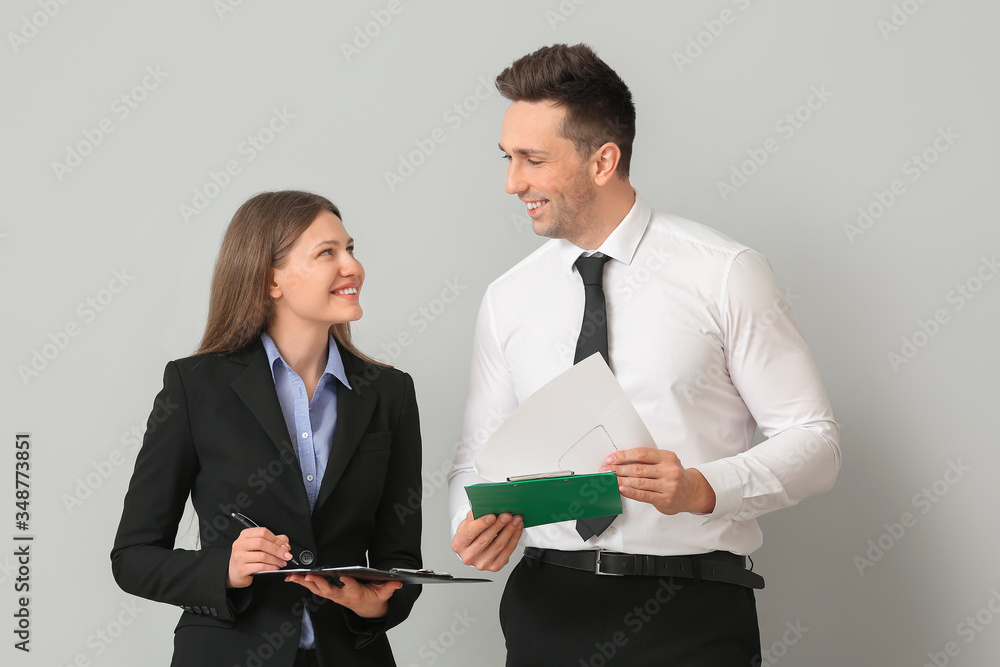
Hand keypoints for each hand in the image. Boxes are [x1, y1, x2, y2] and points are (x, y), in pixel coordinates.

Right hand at [226, 527, 291, 587]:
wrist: (234, 572)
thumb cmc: (248, 557)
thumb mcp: (258, 546)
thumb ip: (274, 541)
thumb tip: (285, 544)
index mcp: (245, 535)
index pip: (263, 532)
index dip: (276, 539)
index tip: (285, 546)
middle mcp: (240, 544)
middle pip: (262, 543)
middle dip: (278, 550)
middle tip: (286, 555)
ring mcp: (239, 557)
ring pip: (262, 556)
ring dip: (276, 560)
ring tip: (282, 563)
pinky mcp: (241, 569)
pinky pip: (260, 567)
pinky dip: (271, 567)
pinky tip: (275, 568)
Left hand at [285, 574, 401, 618]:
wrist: (367, 609)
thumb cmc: (373, 598)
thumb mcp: (384, 594)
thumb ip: (390, 588)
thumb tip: (398, 582)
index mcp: (355, 594)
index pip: (351, 587)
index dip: (347, 581)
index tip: (343, 575)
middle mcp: (342, 596)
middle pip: (328, 589)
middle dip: (318, 582)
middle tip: (308, 576)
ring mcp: (333, 595)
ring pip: (317, 589)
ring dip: (304, 582)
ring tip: (293, 576)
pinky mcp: (328, 593)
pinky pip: (314, 588)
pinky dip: (303, 583)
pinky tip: (294, 577)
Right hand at [451, 511, 522, 571]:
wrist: (474, 547)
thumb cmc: (470, 533)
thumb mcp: (467, 523)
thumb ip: (474, 516)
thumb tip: (486, 508)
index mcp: (459, 544)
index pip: (470, 533)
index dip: (481, 524)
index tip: (492, 515)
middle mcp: (469, 556)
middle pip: (486, 540)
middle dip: (499, 525)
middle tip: (507, 515)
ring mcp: (482, 564)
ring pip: (499, 546)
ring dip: (510, 531)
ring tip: (515, 520)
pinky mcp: (495, 566)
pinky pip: (507, 552)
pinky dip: (514, 538)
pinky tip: (517, 529)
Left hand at [604, 448, 715, 514]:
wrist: (692, 492)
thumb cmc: (674, 475)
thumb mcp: (666, 462)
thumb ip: (649, 460)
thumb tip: (622, 460)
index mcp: (667, 457)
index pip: (642, 454)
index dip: (624, 456)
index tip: (611, 458)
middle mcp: (669, 471)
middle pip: (638, 469)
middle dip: (619, 469)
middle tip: (606, 470)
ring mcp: (668, 486)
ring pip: (639, 482)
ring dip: (621, 480)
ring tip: (610, 479)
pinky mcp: (665, 499)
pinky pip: (644, 495)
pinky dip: (631, 492)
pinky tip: (622, 489)